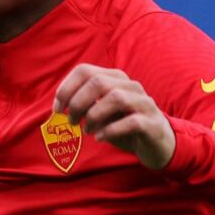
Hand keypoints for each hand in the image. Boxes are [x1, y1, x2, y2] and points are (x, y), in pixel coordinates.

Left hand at [53, 64, 175, 169]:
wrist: (157, 144)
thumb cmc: (123, 127)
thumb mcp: (100, 113)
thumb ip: (83, 106)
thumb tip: (59, 107)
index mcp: (115, 78)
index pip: (84, 70)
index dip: (66, 88)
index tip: (57, 108)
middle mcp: (130, 86)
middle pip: (98, 82)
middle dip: (77, 103)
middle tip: (71, 121)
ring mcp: (144, 103)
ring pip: (116, 98)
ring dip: (94, 116)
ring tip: (87, 130)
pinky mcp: (152, 123)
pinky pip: (131, 121)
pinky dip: (111, 130)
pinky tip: (101, 138)